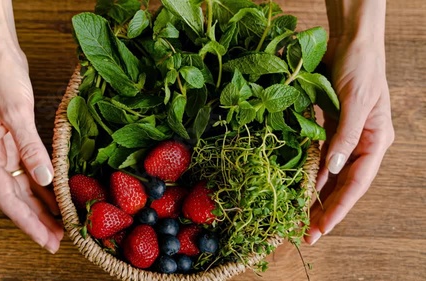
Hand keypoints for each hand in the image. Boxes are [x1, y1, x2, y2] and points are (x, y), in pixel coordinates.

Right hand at [0, 48, 63, 252]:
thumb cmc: (2, 78)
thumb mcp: (17, 112)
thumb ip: (31, 148)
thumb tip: (45, 179)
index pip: (6, 197)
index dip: (27, 221)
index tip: (45, 239)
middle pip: (14, 198)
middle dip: (36, 221)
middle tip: (57, 241)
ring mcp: (2, 151)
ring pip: (22, 188)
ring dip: (40, 208)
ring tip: (60, 226)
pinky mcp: (14, 143)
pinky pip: (28, 172)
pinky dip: (43, 187)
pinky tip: (56, 197)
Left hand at [305, 36, 394, 243]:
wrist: (351, 40)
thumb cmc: (360, 66)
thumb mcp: (354, 100)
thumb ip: (344, 136)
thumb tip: (332, 170)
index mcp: (375, 140)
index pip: (356, 183)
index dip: (339, 208)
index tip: (322, 229)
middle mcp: (361, 143)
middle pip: (343, 185)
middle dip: (326, 210)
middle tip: (305, 234)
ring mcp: (345, 136)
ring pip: (330, 175)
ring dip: (316, 196)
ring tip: (299, 218)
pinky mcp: (330, 127)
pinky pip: (319, 157)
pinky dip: (309, 173)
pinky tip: (299, 187)